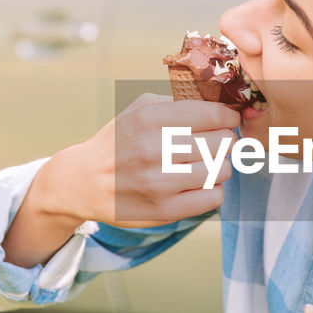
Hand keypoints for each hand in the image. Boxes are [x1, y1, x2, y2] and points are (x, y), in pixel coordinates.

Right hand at [39, 93, 241, 228]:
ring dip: (220, 165)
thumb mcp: (140, 109)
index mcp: (150, 119)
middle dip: (224, 141)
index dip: (228, 117)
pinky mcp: (165, 210)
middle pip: (223, 142)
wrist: (84, 181)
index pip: (214, 115)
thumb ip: (179, 102)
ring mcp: (160, 182)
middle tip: (213, 144)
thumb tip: (222, 104)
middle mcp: (155, 149)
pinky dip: (213, 189)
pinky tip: (198, 184)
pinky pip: (214, 197)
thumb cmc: (120, 141)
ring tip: (205, 164)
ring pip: (223, 169)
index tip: (227, 121)